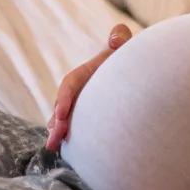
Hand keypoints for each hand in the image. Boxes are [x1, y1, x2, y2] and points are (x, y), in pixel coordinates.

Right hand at [45, 23, 132, 150]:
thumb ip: (121, 37)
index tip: (63, 114)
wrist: (136, 70)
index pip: (71, 83)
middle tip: (55, 137)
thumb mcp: (125, 44)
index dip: (64, 98)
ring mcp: (83, 104)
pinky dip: (71, 139)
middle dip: (57, 121)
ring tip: (53, 146)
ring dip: (58, 132)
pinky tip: (68, 152)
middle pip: (63, 105)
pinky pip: (77, 127)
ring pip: (66, 119)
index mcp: (86, 73)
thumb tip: (117, 40)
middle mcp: (80, 90)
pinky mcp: (88, 117)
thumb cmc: (129, 56)